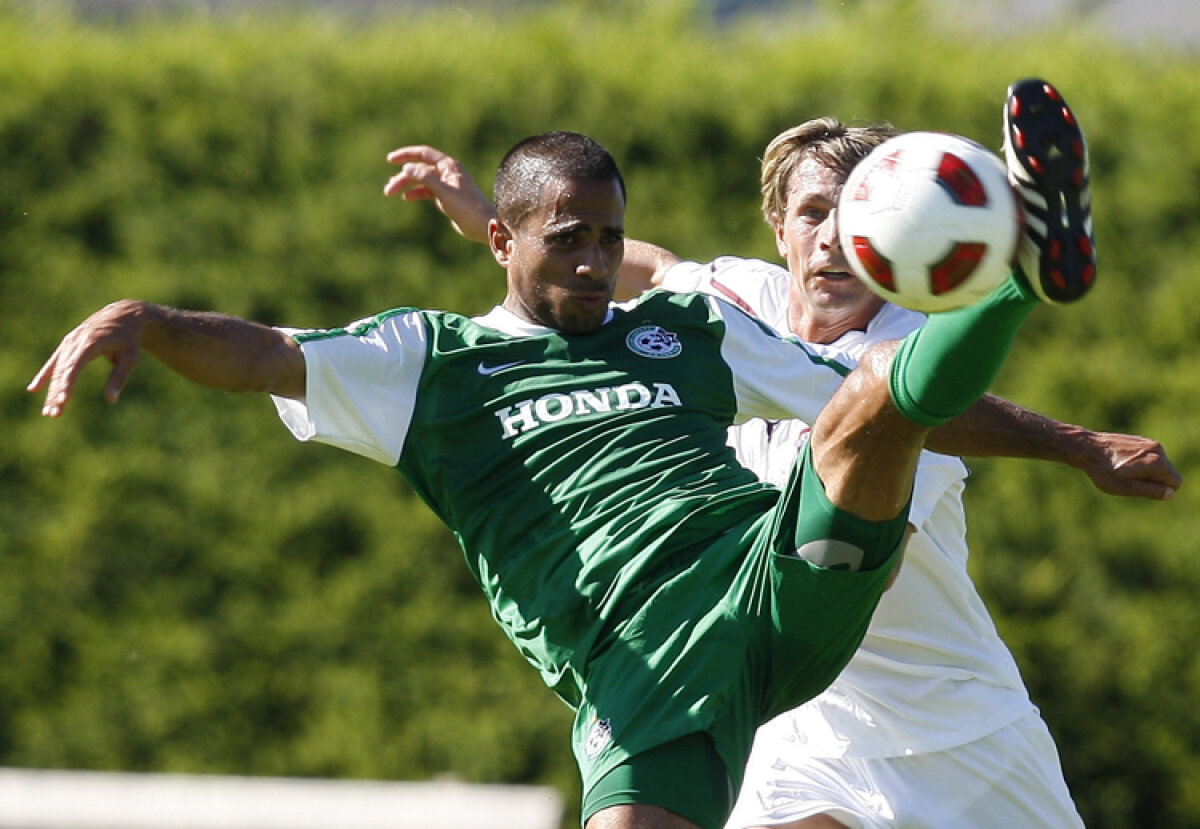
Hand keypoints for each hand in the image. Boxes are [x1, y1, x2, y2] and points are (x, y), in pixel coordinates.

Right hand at [28, 300, 149, 417]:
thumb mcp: (130, 358)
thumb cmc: (129, 339)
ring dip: (51, 391)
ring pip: (57, 370)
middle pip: (63, 371)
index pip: (75, 366)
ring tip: (49, 412)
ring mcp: (69, 342)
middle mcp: (76, 341)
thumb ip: (119, 378)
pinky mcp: (67, 344)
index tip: (64, 400)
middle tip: (54, 414)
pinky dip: (44, 375)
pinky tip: (33, 389)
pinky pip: (54, 362)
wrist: (123, 315)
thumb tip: (111, 400)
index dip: (68, 384)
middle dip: (57, 394)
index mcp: (91, 342)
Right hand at [384, 145, 494, 243]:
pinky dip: (416, 193)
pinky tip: (406, 197)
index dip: (406, 155)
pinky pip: (426, 191)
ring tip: (390, 193)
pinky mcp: (446, 197)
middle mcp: (447, 172)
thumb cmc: (467, 207)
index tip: (390, 160)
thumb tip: (407, 167)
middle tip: (388, 189)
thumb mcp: (444, 191)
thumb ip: (426, 178)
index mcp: (449, 166)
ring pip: (421, 181)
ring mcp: (446, 185)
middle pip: (419, 169)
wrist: (482, 225)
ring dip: (406, 185)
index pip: (423, 154)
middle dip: (402, 177)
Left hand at [1079, 431, 1181, 500]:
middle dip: (1154, 481)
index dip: (1161, 490)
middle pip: (1168, 473)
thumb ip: (1151, 491)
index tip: (1140, 489)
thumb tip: (1171, 494)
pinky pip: (1149, 457)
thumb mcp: (1127, 487)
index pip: (1175, 482)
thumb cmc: (1104, 471)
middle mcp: (1158, 449)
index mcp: (1157, 462)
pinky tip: (1121, 463)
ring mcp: (1149, 442)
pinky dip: (1140, 463)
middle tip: (1129, 481)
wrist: (1086, 448)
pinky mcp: (1141, 440)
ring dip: (1146, 472)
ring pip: (1159, 465)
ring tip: (1123, 472)